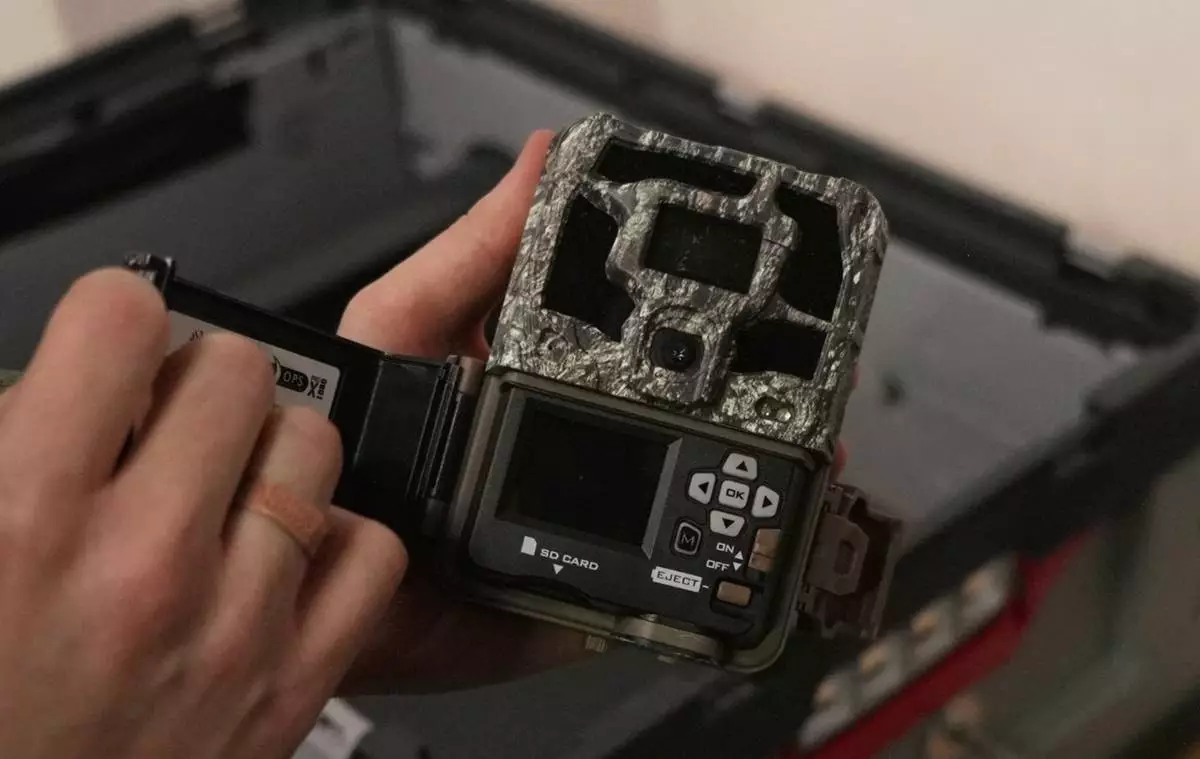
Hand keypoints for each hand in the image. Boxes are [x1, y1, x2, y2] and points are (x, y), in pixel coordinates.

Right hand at [0, 270, 404, 756]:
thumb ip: (8, 444)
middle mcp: (142, 565)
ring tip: (222, 488)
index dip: (113, 317)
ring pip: (314, 446)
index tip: (112, 340)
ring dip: (268, 450)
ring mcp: (234, 627)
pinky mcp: (294, 684)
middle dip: (197, 381)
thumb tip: (56, 374)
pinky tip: (282, 555)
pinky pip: (371, 553)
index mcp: (23, 519)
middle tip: (165, 422)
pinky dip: (337, 539)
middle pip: (237, 370)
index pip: (121, 319)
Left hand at [335, 131, 850, 691]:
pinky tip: (759, 561)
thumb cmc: (360, 439)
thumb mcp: (404, 323)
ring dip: (755, 491)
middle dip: (760, 408)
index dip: (710, 326)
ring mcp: (591, 529)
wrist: (325, 574)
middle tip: (819, 395)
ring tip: (810, 467)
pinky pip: (660, 598)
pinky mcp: (584, 603)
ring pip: (692, 506)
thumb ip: (472, 251)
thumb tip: (543, 156)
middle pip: (692, 424)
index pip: (647, 341)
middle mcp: (583, 449)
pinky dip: (715, 586)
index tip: (770, 307)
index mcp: (548, 374)